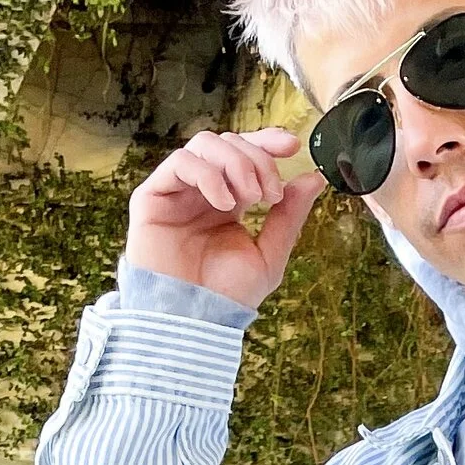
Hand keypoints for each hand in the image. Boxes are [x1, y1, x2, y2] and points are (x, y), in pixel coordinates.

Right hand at [125, 125, 328, 311]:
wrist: (192, 322)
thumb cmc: (226, 297)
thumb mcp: (268, 256)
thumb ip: (289, 216)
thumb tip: (313, 178)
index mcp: (229, 201)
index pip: (246, 154)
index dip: (267, 142)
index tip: (292, 146)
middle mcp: (201, 192)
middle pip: (228, 144)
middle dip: (256, 159)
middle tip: (269, 193)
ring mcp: (176, 192)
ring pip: (205, 145)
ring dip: (235, 163)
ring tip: (250, 197)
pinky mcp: (151, 198)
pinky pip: (179, 163)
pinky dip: (207, 174)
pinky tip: (224, 202)